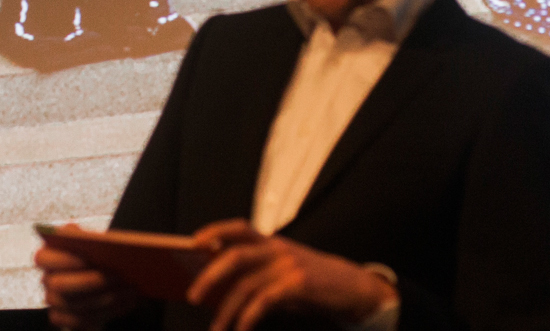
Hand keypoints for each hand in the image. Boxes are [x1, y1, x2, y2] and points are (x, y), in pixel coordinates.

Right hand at [36, 236, 143, 330]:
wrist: (101, 274)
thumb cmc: (95, 254)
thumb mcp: (91, 240)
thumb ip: (88, 238)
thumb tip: (98, 242)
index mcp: (46, 257)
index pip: (43, 259)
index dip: (64, 259)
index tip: (88, 258)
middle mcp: (47, 280)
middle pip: (60, 285)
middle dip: (90, 281)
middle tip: (117, 276)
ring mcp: (54, 302)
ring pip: (74, 305)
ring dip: (105, 298)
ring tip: (129, 289)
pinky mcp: (64, 319)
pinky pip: (81, 321)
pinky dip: (107, 312)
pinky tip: (125, 302)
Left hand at [185, 220, 395, 330]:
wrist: (356, 289)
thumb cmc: (316, 284)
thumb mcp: (287, 272)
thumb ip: (261, 274)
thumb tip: (223, 289)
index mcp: (273, 243)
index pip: (239, 228)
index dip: (215, 231)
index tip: (193, 242)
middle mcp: (278, 250)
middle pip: (235, 255)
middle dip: (210, 276)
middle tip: (193, 296)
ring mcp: (289, 266)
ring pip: (247, 284)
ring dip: (227, 310)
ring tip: (217, 328)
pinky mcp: (298, 284)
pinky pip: (264, 301)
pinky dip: (249, 317)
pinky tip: (242, 329)